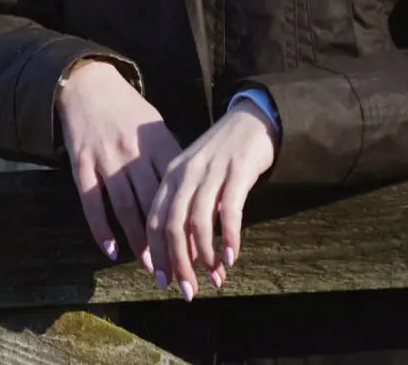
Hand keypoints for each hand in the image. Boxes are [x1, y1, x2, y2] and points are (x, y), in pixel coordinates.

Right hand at [56, 59, 183, 273]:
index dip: (191, 216)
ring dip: (140, 240)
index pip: (179, 186)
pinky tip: (113, 250)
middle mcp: (134, 152)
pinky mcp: (82, 165)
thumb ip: (170, 156)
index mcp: (158, 141)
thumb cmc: (128, 110)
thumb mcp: (155, 126)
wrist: (89, 86)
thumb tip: (191, 189)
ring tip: (153, 267)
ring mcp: (107, 159)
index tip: (204, 244)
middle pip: (155, 202)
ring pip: (125, 207)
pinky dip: (102, 229)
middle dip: (169, 237)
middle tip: (183, 267)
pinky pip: (92, 203)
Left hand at [146, 100, 278, 299]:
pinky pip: (229, 211)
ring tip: (215, 278)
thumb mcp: (196, 173)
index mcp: (172, 174)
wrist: (252, 117)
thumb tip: (186, 255)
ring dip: (205, 256)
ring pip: (198, 222)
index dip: (157, 254)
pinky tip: (232, 257)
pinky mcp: (238, 170)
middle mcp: (187, 173)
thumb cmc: (223, 152)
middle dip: (178, 264)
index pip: (155, 220)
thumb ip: (187, 206)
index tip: (164, 281)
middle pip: (172, 226)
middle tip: (188, 291)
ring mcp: (213, 171)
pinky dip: (229, 238)